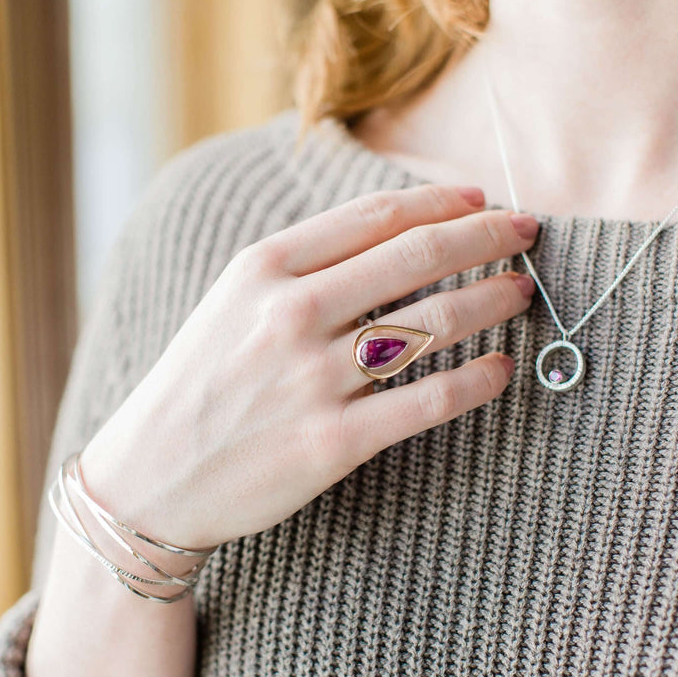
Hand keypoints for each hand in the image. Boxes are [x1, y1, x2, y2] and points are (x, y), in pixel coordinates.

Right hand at [78, 184, 538, 549]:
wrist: (151, 477)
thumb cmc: (198, 383)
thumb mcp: (232, 301)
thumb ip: (304, 265)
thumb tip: (397, 232)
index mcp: (264, 268)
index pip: (376, 216)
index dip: (442, 202)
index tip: (482, 199)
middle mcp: (291, 314)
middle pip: (417, 257)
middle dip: (486, 236)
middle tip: (526, 231)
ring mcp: (314, 379)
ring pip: (433, 325)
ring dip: (491, 300)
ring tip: (521, 292)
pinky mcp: (335, 442)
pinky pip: (429, 401)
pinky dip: (478, 380)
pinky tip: (502, 369)